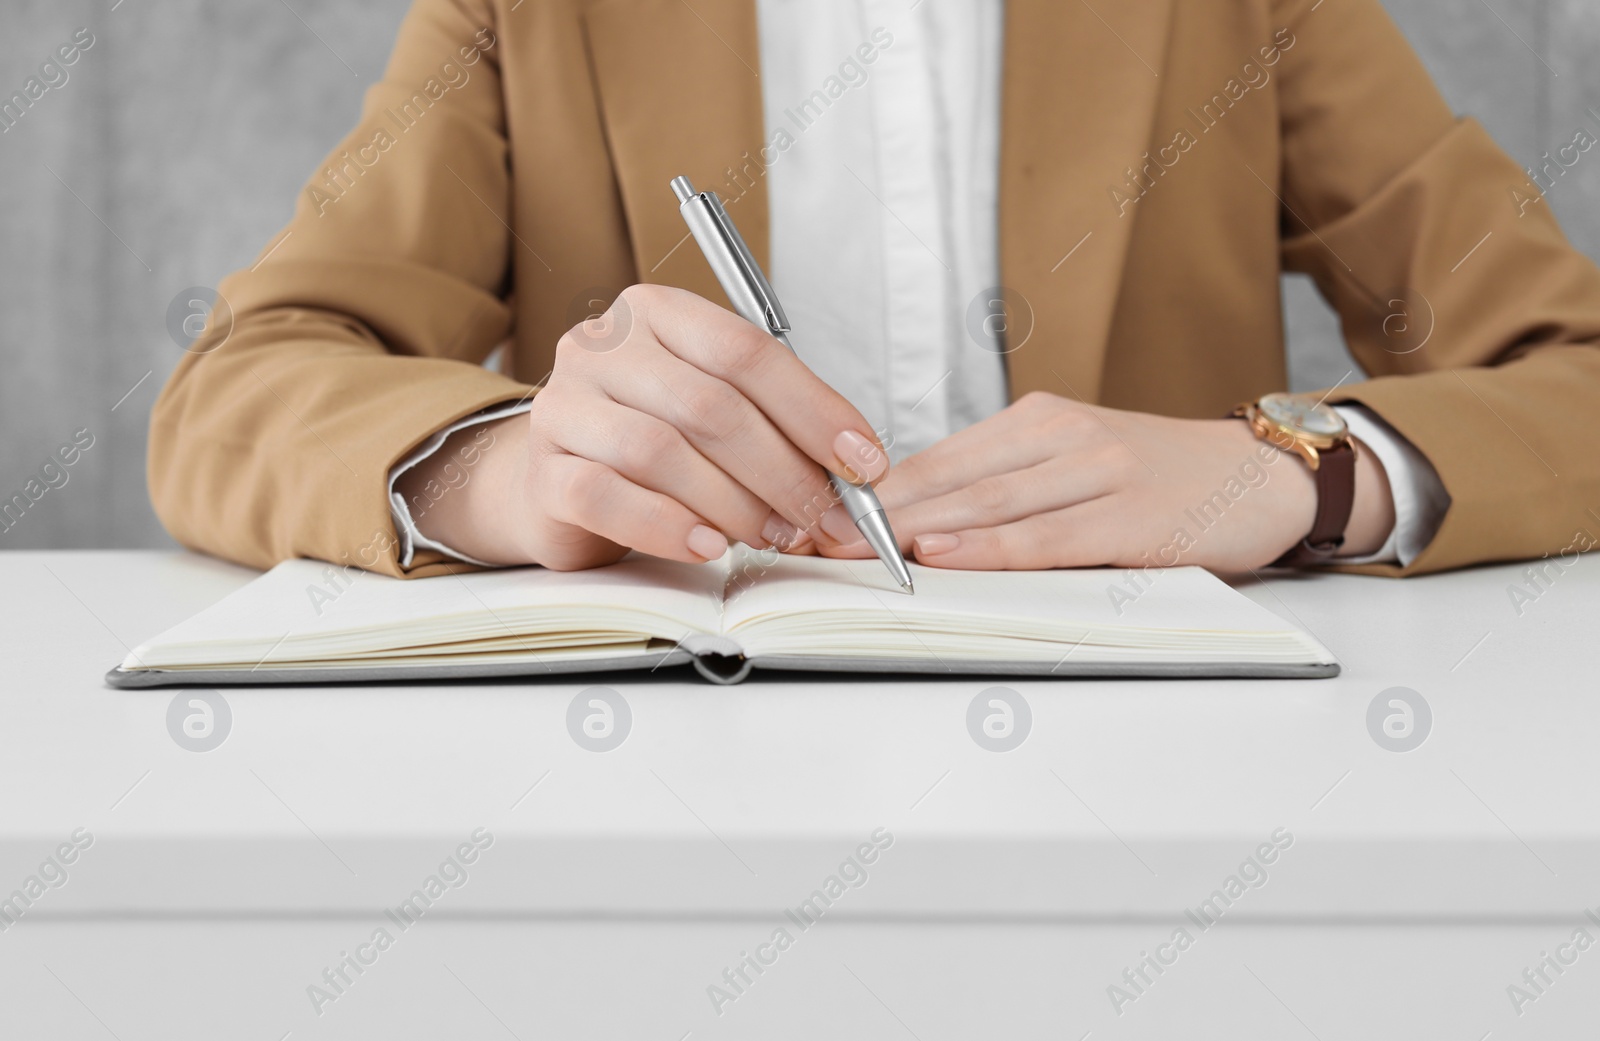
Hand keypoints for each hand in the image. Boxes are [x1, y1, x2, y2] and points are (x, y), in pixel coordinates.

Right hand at [397, 285, 889, 569]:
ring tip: (770, 536)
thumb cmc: (653, 439)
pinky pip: (607, 496)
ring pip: (660, 452)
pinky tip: (707, 546)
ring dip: (733, 503)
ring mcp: (564, 405)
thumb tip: (853, 470)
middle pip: (709, 405)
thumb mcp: (716, 411)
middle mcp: (603, 345)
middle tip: (821, 516)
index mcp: (657, 312)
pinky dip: (668, 525)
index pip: (745, 350)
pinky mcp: (544, 471)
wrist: (558, 481)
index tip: (862, 462)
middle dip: (782, 471)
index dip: (814, 409)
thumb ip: (776, 424)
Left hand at [816, 392, 1395, 571]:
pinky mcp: (1129, 517)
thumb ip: (1005, 482)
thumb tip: (918, 517)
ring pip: (986, 504)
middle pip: (948, 479)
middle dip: (873, 515)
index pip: (936, 457)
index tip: (815, 516)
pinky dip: (988, 550)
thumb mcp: (1075, 460)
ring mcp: (1095, 472)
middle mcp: (1059, 437)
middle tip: (811, 540)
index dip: (870, 492)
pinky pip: (1045, 536)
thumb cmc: (1160, 475)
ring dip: (913, 532)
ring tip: (853, 553)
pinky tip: (942, 557)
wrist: (1262, 474)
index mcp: (1037, 421)